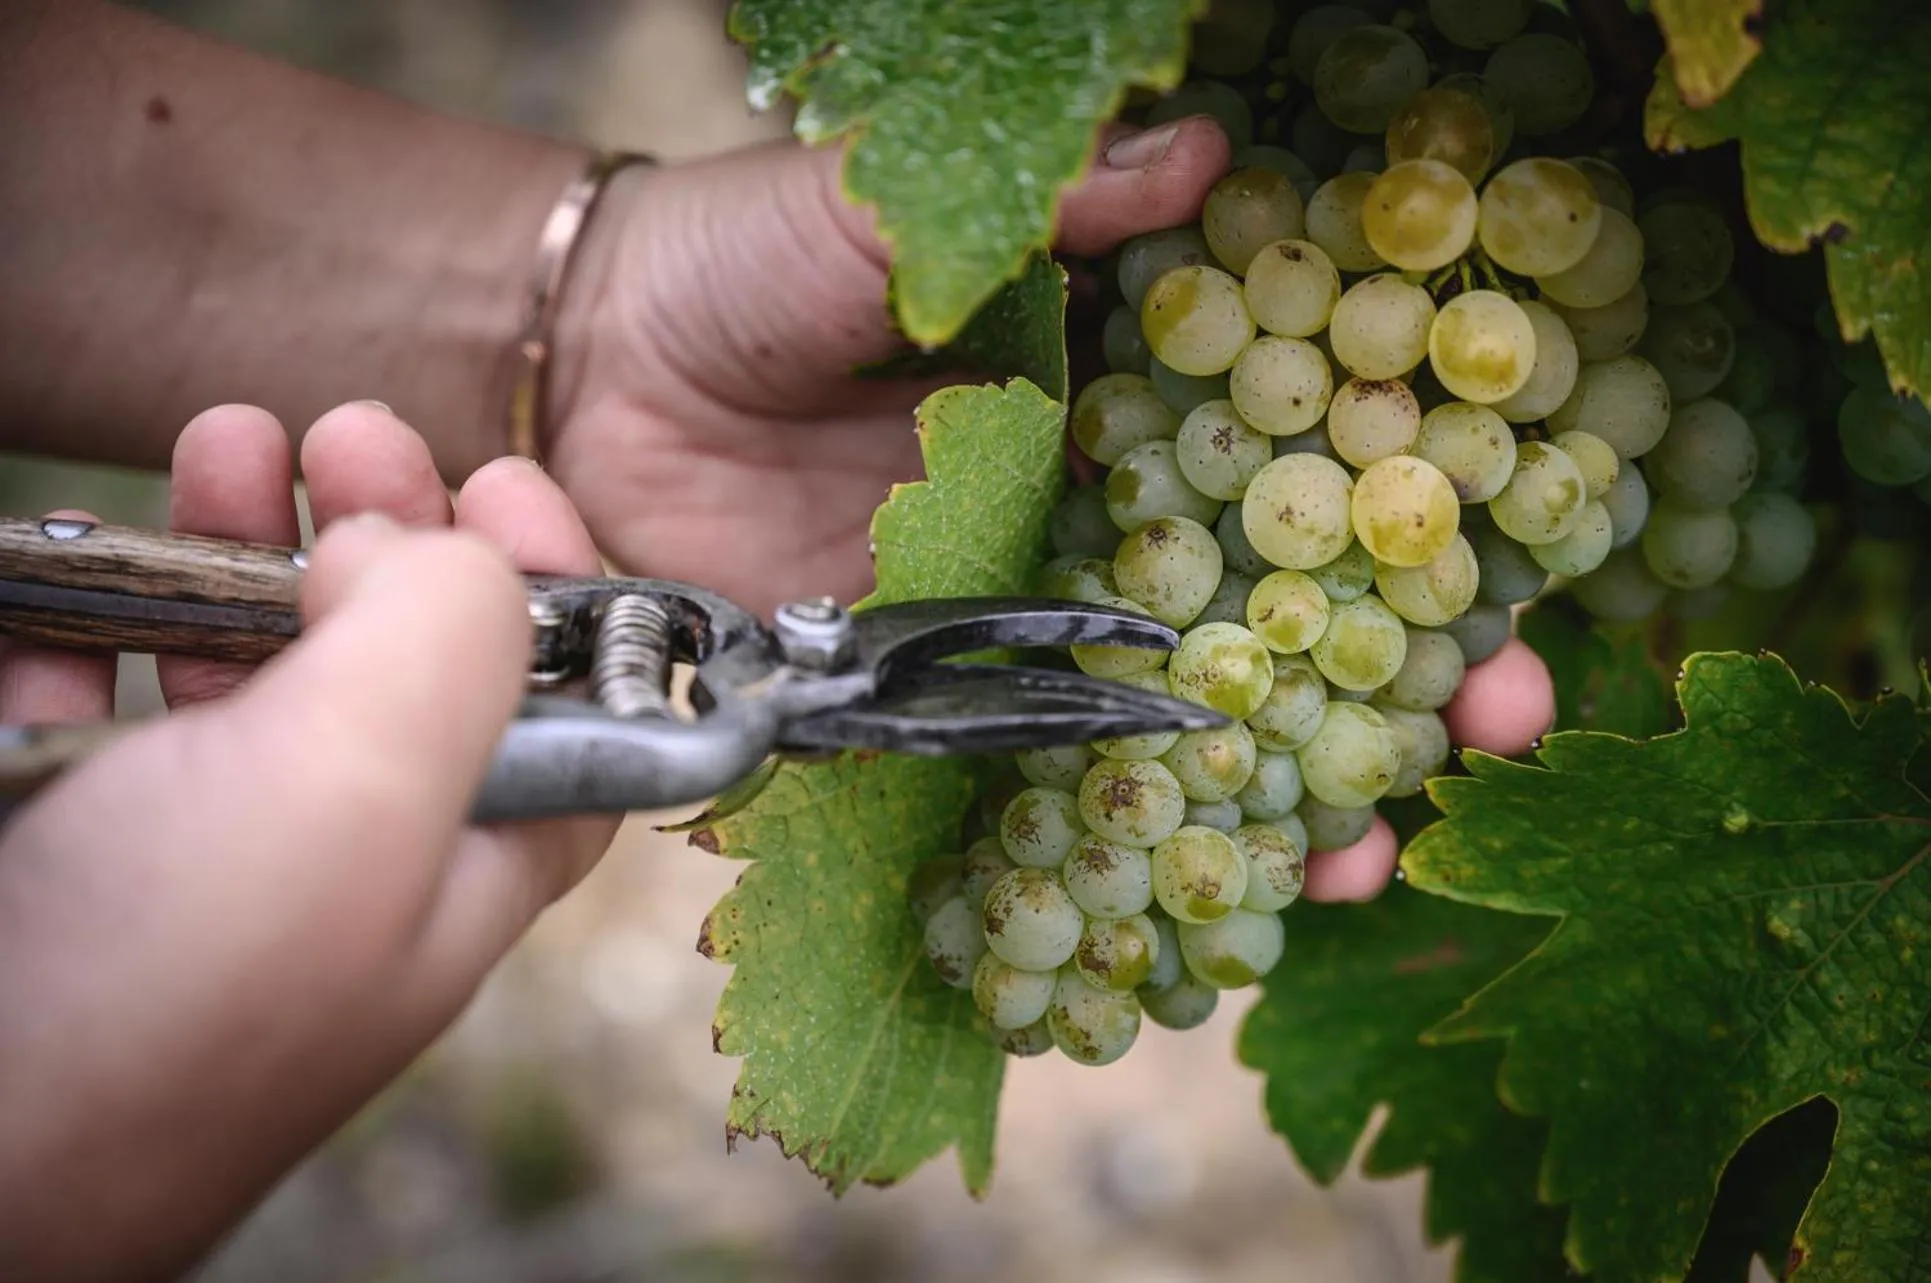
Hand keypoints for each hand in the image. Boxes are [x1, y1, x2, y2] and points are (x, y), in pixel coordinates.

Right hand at [0, 403, 617, 1281]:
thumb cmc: (168, 991)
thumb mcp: (364, 785)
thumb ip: (445, 633)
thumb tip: (408, 542)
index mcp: (465, 866)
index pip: (573, 713)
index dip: (562, 589)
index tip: (505, 480)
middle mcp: (352, 868)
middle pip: (404, 666)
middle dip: (383, 529)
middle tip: (345, 431)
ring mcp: (206, 868)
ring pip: (251, 672)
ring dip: (241, 544)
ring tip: (221, 444)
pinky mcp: (77, 857)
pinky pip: (101, 716)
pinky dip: (100, 628)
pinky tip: (83, 584)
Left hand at [544, 120, 1554, 900]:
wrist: (584, 364)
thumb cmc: (745, 260)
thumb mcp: (904, 208)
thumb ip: (1054, 201)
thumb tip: (1210, 150)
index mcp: (1110, 401)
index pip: (1291, 462)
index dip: (1402, 509)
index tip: (1505, 558)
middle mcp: (1084, 522)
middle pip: (1268, 611)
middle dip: (1389, 676)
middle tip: (1499, 729)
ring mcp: (1009, 629)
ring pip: (1172, 725)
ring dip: (1281, 795)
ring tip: (1375, 857)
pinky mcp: (917, 708)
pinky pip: (1029, 791)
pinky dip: (1108, 848)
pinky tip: (1197, 901)